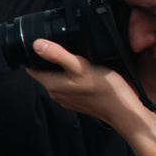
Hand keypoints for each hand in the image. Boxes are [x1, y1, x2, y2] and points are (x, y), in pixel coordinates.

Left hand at [29, 39, 155, 134]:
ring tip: (75, 59)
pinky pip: (70, 86)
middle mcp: (56, 94)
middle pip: (45, 73)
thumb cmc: (104, 89)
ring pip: (58, 79)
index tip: (44, 45)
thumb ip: (57, 55)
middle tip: (63, 49)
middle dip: (50, 61)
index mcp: (52, 85)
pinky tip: (85, 73)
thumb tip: (37, 44)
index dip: (35, 55)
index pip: (32, 68)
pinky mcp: (78, 102)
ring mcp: (67, 99)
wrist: (123, 110)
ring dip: (63, 69)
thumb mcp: (80, 66)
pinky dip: (73, 78)